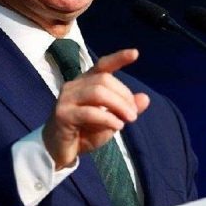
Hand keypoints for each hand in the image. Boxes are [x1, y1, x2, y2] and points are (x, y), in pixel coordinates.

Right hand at [42, 49, 149, 169]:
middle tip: (133, 115)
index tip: (135, 53)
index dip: (118, 58)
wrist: (59, 151)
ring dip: (118, 105)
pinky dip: (107, 118)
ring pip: (97, 92)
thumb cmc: (85, 132)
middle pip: (104, 80)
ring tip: (128, 119)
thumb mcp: (111, 121)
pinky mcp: (62, 114)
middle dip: (124, 96)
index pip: (102, 65)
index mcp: (86, 82)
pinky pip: (89, 112)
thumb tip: (145, 98)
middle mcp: (74, 85)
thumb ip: (126, 109)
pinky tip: (117, 126)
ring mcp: (66, 98)